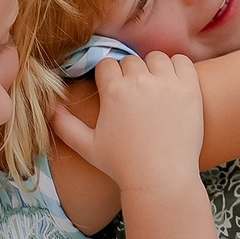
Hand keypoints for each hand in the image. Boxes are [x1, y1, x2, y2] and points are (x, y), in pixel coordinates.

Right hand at [47, 54, 206, 195]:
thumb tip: (49, 108)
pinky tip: (174, 83)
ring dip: (153, 69)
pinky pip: (182, 61)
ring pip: (156, 58)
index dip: (109, 78)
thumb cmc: (122, 166)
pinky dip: (177, 67)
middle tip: (135, 96)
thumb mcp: (87, 147)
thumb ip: (65, 126)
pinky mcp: (190, 90)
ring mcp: (167, 84)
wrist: (161, 180)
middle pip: (131, 61)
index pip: (107, 65)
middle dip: (130, 74)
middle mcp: (139, 81)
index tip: (115, 91)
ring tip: (155, 89)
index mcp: (113, 91)